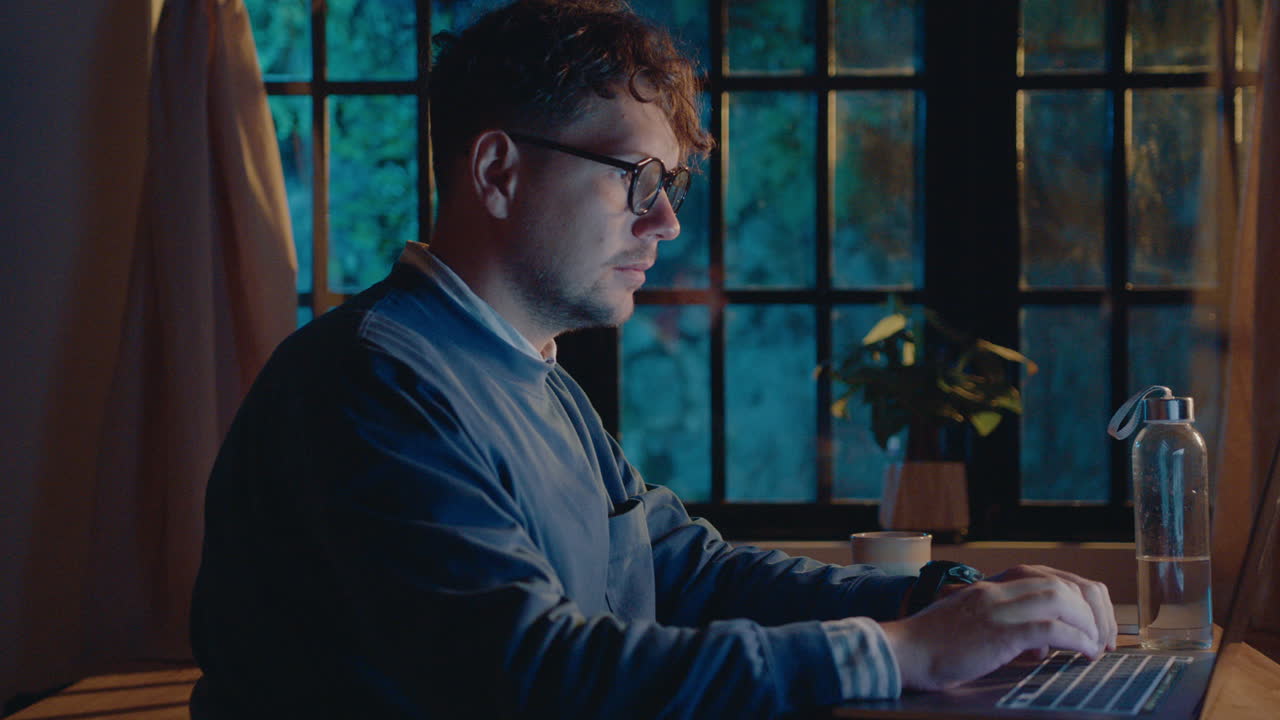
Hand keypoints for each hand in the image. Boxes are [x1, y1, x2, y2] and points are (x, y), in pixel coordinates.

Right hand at [880, 565, 1115, 690]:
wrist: (903, 653)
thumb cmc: (934, 646)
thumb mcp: (973, 623)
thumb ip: (1006, 624)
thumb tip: (1043, 641)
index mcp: (991, 587)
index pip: (1049, 577)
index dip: (1080, 597)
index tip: (1093, 624)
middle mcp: (996, 590)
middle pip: (1061, 584)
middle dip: (1091, 610)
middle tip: (1102, 638)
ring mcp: (996, 609)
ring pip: (1060, 600)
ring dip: (1087, 623)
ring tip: (1094, 647)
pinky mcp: (997, 633)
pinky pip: (1049, 628)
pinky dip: (1075, 640)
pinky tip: (1082, 654)